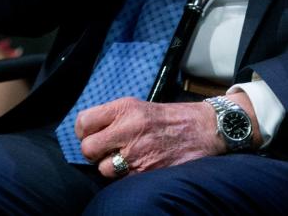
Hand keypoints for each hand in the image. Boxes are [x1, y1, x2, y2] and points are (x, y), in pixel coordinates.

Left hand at [76, 97, 222, 176]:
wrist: (205, 128)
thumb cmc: (171, 118)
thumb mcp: (141, 106)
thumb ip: (114, 117)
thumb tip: (87, 133)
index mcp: (125, 108)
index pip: (83, 122)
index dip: (85, 132)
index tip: (93, 134)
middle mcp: (129, 128)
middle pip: (88, 149)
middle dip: (96, 153)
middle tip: (109, 150)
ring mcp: (137, 152)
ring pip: (103, 168)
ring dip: (111, 167)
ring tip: (128, 158)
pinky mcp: (146, 171)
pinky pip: (121, 180)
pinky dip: (127, 176)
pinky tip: (140, 165)